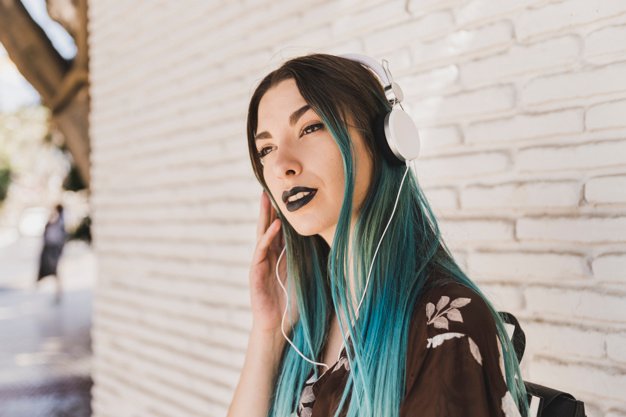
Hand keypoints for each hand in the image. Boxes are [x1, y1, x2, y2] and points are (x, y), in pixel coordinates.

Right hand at [248, 191, 298, 336]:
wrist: (278, 328)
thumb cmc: (293, 306)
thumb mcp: (306, 277)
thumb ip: (312, 261)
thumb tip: (333, 246)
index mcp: (281, 257)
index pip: (281, 230)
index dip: (283, 213)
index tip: (287, 194)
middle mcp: (269, 258)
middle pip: (268, 226)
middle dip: (269, 207)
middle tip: (270, 186)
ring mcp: (260, 264)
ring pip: (262, 234)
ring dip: (264, 215)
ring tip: (266, 197)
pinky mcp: (255, 274)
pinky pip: (261, 251)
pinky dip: (267, 237)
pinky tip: (272, 225)